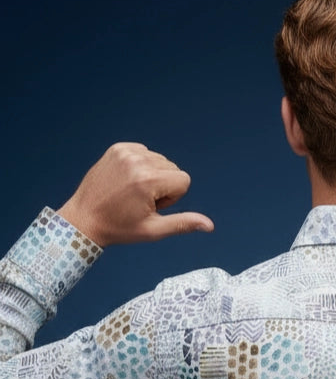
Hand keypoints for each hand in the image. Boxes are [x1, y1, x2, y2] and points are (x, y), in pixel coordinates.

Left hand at [57, 142, 213, 245]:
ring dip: (152, 176)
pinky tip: (126, 181)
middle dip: (163, 186)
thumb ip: (183, 223)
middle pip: (173, 169)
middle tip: (140, 201)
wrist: (84, 218)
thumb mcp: (153, 230)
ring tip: (131, 192)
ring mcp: (125, 152)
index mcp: (148, 180)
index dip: (172, 198)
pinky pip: (144, 152)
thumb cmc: (119, 228)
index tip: (152, 207)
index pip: (184, 180)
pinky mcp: (117, 148)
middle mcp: (138, 161)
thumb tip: (209, 225)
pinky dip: (140, 166)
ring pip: (160, 160)